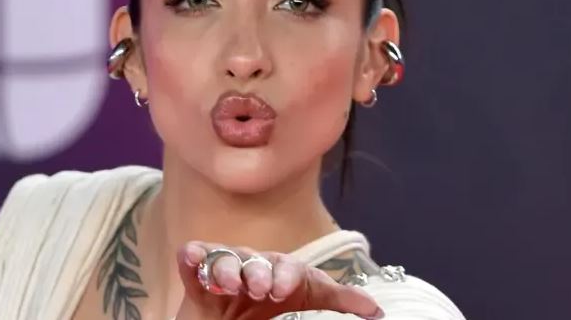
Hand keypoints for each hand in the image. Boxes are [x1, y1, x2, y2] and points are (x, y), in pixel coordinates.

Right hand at [174, 241, 384, 319]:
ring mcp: (223, 270)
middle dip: (256, 271)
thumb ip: (340, 301)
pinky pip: (192, 262)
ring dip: (225, 268)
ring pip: (223, 260)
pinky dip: (191, 257)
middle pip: (253, 260)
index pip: (286, 267)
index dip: (285, 275)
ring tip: (228, 285)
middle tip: (258, 288)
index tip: (285, 290)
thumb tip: (379, 311)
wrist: (230, 316)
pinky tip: (190, 257)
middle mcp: (252, 265)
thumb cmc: (272, 304)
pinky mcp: (196, 279)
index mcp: (279, 270)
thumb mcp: (308, 299)